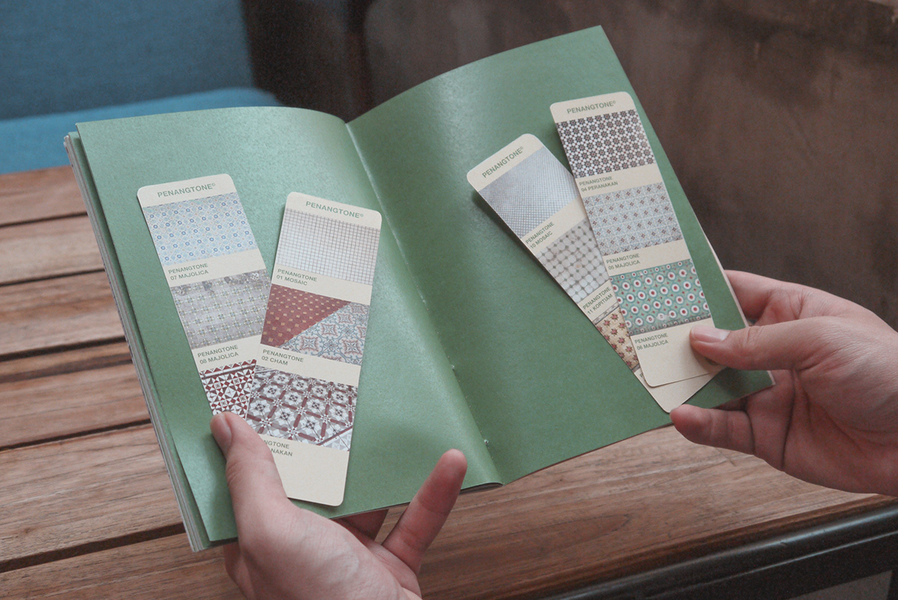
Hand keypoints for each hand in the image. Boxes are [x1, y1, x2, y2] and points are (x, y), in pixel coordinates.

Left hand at [210, 412, 466, 599]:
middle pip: (314, 482)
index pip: (250, 481)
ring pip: (368, 497)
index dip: (253, 438)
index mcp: (260, 544)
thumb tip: (226, 426)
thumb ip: (251, 478)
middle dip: (327, 443)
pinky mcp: (393, 567)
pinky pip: (416, 520)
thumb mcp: (271, 532)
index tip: (264, 393)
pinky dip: (434, 492)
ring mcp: (349, 558)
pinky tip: (447, 463)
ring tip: (395, 424)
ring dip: (386, 465)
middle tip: (335, 393)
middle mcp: (302, 549)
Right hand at [671, 271, 897, 495]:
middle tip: (637, 337)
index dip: (697, 289)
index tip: (658, 286)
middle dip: (677, 341)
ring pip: (710, 388)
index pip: (734, 293)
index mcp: (791, 314)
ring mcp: (767, 396)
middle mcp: (773, 354)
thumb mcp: (820, 339)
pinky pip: (723, 429)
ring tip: (649, 380)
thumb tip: (702, 338)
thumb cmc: (889, 373)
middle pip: (712, 343)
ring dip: (680, 385)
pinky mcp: (766, 437)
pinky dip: (698, 424)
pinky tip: (680, 416)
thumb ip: (756, 341)